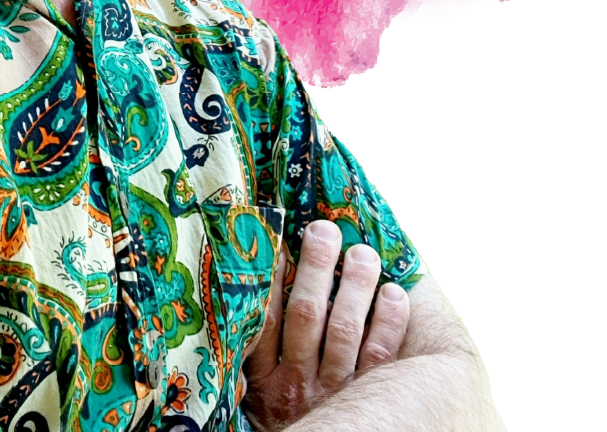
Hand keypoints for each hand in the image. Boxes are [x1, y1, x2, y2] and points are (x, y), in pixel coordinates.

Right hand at [241, 219, 411, 430]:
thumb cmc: (286, 425)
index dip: (273, 278)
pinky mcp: (374, 401)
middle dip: (316, 269)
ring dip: (355, 288)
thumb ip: (252, 355)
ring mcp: (339, 394)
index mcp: (267, 382)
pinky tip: (394, 294)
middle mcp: (301, 386)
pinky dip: (389, 324)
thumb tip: (247, 298)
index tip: (279, 240)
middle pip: (308, 317)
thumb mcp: (255, 396)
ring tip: (362, 252)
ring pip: (346, 332)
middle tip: (324, 229)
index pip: (267, 319)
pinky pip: (381, 358)